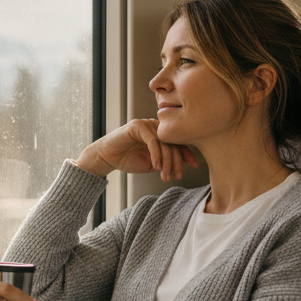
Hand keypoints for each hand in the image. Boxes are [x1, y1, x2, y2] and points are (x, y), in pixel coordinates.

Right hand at [75, 118, 198, 181]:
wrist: (106, 158)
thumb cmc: (127, 160)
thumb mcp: (152, 163)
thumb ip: (165, 161)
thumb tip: (183, 164)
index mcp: (160, 134)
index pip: (178, 142)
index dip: (187, 153)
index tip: (194, 165)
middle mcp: (155, 126)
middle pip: (173, 142)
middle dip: (176, 161)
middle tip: (176, 176)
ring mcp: (146, 124)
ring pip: (164, 142)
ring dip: (167, 161)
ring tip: (165, 176)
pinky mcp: (137, 126)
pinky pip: (152, 141)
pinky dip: (156, 155)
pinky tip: (156, 167)